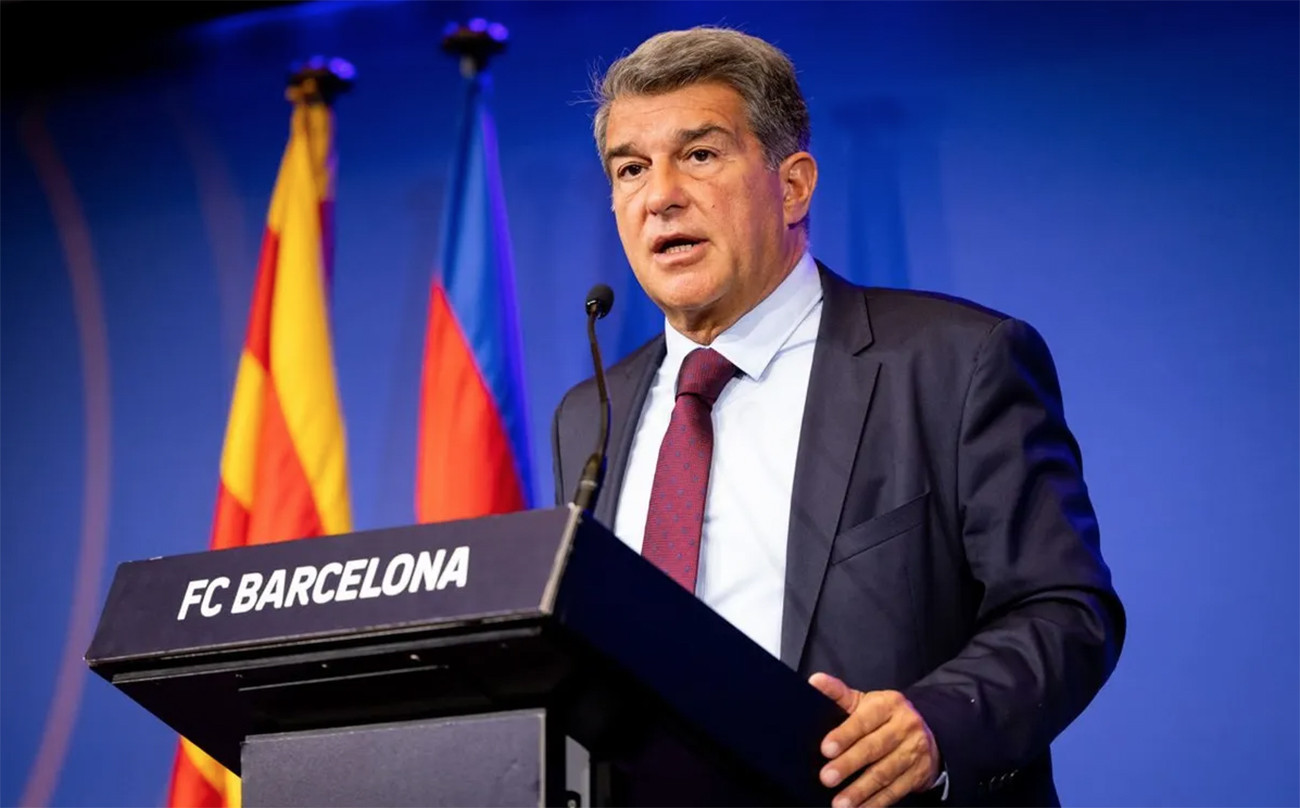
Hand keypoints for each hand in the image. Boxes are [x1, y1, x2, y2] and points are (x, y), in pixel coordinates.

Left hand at [809, 672, 940, 807]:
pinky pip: (895, 791)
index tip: (826, 749)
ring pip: (884, 773)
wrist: (925, 733)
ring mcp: (914, 751)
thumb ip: (838, 693)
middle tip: (826, 778)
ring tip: (840, 803)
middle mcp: (905, 726)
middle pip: (874, 748)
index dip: (845, 735)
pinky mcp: (919, 774)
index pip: (864, 720)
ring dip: (861, 791)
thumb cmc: (884, 717)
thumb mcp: (864, 701)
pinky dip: (876, 802)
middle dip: (849, 765)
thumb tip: (815, 680)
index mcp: (889, 704)